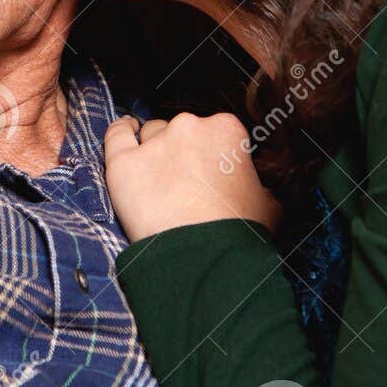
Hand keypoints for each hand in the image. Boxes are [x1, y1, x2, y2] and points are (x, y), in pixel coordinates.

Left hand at [103, 112, 280, 242]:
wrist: (205, 259)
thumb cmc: (239, 234)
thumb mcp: (270, 204)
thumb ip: (261, 185)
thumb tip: (260, 190)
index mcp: (227, 130)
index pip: (217, 132)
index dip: (214, 154)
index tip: (212, 174)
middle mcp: (190, 127)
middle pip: (183, 131)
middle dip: (184, 151)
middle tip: (186, 184)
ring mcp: (155, 143)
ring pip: (152, 134)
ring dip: (154, 148)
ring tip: (155, 174)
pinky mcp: (124, 164)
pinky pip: (116, 136)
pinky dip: (121, 131)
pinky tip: (126, 130)